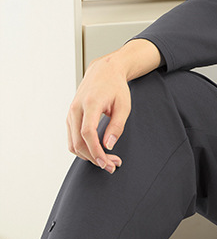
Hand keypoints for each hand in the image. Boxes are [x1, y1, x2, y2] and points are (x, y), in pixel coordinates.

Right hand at [65, 39, 161, 173]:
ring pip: (73, 143)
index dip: (95, 151)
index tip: (106, 162)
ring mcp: (70, 113)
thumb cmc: (116, 87)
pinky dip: (83, 148)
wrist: (103, 72)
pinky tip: (97, 152)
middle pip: (78, 142)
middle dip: (94, 158)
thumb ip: (117, 125)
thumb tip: (108, 146)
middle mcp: (75, 109)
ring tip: (107, 161)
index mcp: (90, 103)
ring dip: (88, 156)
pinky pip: (72, 138)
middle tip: (111, 166)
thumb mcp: (123, 105)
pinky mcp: (70, 117)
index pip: (87, 133)